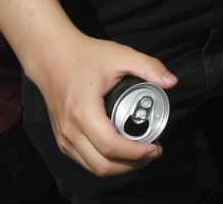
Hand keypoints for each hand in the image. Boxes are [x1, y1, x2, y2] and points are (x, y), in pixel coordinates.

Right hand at [25, 34, 176, 177]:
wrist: (51, 57)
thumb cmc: (85, 56)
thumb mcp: (120, 55)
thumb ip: (148, 66)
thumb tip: (172, 82)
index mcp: (83, 111)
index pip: (111, 146)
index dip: (136, 153)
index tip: (156, 146)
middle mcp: (70, 130)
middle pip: (103, 165)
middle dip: (132, 165)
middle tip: (153, 152)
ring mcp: (63, 137)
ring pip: (93, 168)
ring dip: (120, 168)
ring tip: (142, 154)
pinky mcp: (62, 139)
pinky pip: (85, 161)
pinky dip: (106, 163)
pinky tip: (122, 153)